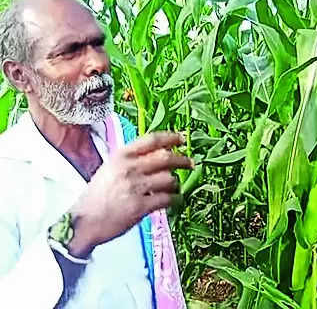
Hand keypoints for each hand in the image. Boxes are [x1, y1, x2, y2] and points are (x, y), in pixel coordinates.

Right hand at [68, 132, 192, 256]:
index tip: (182, 140)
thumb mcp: (110, 168)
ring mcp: (136, 187)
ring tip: (174, 187)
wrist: (84, 221)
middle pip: (165, 157)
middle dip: (182, 160)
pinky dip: (174, 199)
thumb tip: (156, 154)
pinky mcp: (140, 206)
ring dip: (175, 183)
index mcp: (121, 155)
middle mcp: (130, 168)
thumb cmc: (97, 195)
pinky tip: (173, 200)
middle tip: (190, 163)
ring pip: (169, 179)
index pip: (152, 140)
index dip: (171, 138)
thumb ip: (131, 160)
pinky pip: (167, 199)